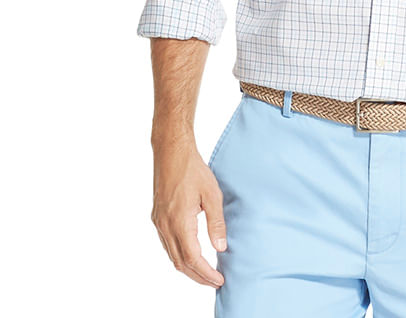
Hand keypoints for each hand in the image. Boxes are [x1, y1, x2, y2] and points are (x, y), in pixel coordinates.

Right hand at [150, 138, 226, 286]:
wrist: (171, 152)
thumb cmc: (193, 169)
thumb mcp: (212, 194)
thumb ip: (216, 222)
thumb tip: (221, 248)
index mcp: (179, 221)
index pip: (192, 258)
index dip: (206, 273)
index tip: (219, 280)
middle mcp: (165, 225)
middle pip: (180, 262)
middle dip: (198, 276)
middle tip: (215, 282)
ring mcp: (158, 222)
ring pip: (172, 255)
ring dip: (188, 268)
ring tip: (206, 272)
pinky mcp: (157, 217)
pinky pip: (167, 244)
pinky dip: (179, 255)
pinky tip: (191, 254)